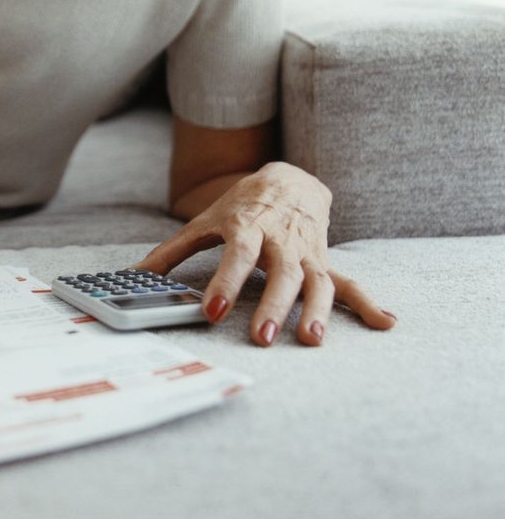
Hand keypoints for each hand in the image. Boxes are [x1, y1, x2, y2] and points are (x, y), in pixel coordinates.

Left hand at [135, 161, 396, 346]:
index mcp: (248, 227)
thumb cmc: (241, 206)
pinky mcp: (324, 261)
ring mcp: (306, 252)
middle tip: (263, 336)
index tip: (214, 312)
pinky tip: (386, 322)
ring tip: (312, 340)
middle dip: (273, 304)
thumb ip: (171, 252)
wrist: (288, 178)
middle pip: (280, 272)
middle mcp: (280, 240)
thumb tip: (132, 276)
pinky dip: (368, 303)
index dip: (226, 283)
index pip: (236, 255)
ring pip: (316, 281)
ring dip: (318, 310)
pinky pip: (349, 282)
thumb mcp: (204, 222)